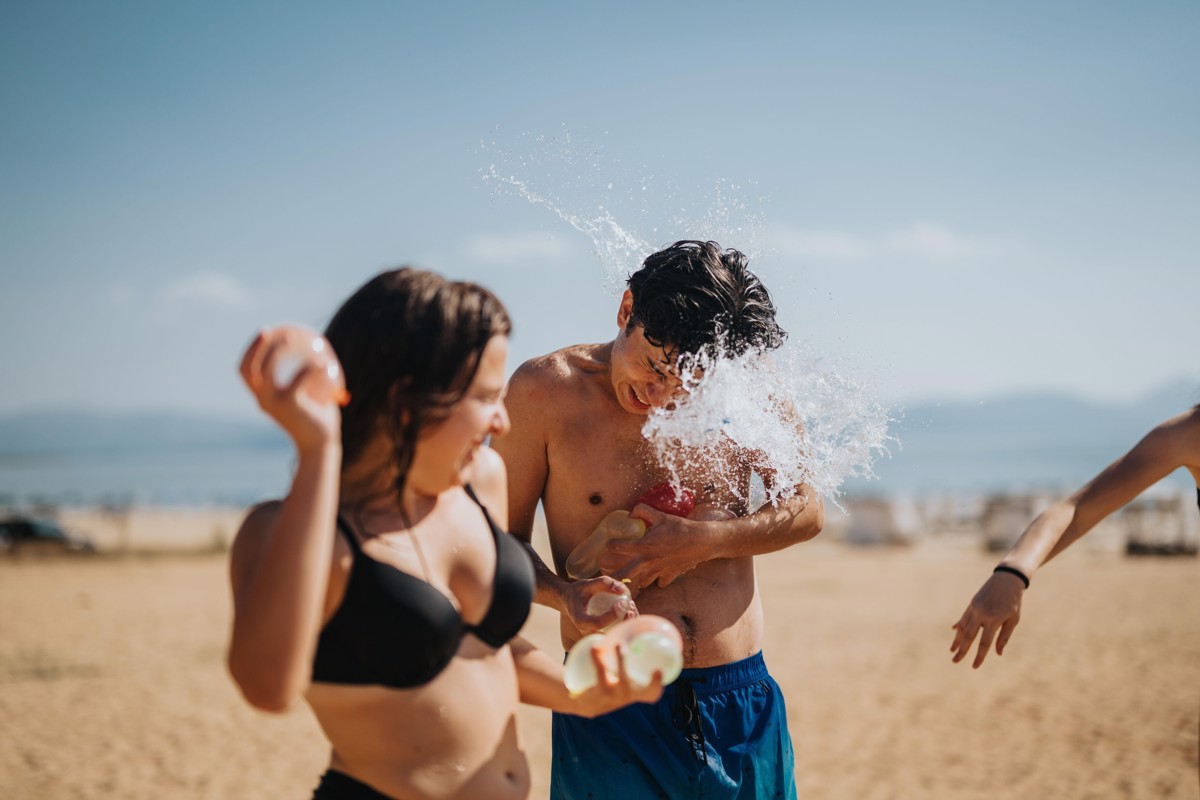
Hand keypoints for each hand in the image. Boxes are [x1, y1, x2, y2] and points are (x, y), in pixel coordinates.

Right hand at [239, 328, 340, 452]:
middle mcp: (263, 401)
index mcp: (263, 398)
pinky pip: (299, 378)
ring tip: (294, 340)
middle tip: (270, 330)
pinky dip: (311, 367)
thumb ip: (306, 379)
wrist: (321, 445)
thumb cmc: (316, 420)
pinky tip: (325, 364)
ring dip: (278, 351)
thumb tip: (315, 352)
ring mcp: (274, 403)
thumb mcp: (307, 396)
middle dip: (255, 347)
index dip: (250, 351)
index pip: (246, 372)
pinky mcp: (290, 405)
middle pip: (248, 369)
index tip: (265, 332)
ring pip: (268, 370)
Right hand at [563, 576, 637, 634]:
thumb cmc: (578, 592)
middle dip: (624, 621)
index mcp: (580, 621)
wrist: (568, 602)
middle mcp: (587, 632)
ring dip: (627, 623)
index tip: (622, 603)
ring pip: (614, 634)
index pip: (598, 623)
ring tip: (632, 606)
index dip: (612, 615)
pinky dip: (624, 623)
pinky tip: (630, 610)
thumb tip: (622, 588)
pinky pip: (615, 631)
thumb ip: (602, 583)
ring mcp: (594, 635)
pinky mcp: (600, 634)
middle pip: (609, 633)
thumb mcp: (586, 584)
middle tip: (631, 605)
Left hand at [569, 640, 664, 717]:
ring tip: (619, 644)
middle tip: (658, 669)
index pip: (652, 694)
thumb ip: (629, 656)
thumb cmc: (608, 683)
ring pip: (622, 678)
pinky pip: (600, 671)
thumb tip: (633, 626)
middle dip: (654, 684)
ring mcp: (615, 695)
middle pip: (646, 693)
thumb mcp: (620, 676)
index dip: (658, 685)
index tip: (660, 671)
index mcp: (636, 693)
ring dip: (623, 660)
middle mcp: (628, 696)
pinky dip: (596, 658)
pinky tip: (594, 646)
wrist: (585, 703)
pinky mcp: (600, 690)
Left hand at [599, 505, 704, 591]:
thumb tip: (631, 513)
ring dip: (637, 580)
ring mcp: (659, 571)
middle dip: (615, 576)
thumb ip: (643, 511)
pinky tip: (656, 575)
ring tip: (632, 577)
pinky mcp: (669, 575)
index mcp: (644, 546)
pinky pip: (659, 582)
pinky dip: (657, 580)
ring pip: (642, 582)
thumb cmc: (681, 528)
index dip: (611, 546)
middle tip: (609, 575)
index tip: (608, 545)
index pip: (619, 548)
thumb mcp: (661, 515)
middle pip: (626, 574)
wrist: (702, 541)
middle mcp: (649, 561)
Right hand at [950, 571, 1025, 667]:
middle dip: (962, 650)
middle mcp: (981, 614)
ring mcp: (975, 608)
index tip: (974, 666)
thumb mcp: (1013, 620)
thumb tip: (997, 653)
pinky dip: (959, 625)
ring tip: (952, 650)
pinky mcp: (972, 603)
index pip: (984, 642)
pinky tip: (954, 631)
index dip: (979, 656)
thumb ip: (1004, 636)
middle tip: (955, 661)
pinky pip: (964, 617)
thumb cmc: (1014, 602)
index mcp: (994, 620)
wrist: (1007, 580)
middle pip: (969, 636)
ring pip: (963, 627)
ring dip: (957, 639)